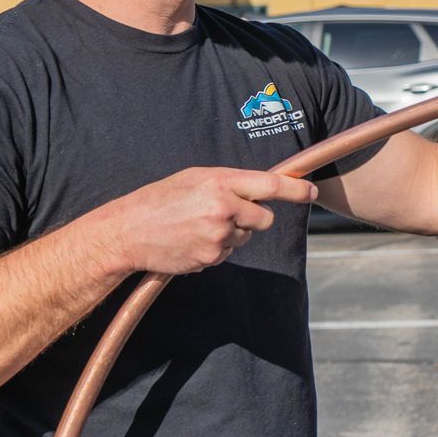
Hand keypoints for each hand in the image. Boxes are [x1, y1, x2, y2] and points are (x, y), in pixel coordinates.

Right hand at [99, 167, 316, 274]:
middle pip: (264, 219)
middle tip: (228, 213)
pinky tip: (191, 240)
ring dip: (231, 233)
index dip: (295, 190)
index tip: (310, 192)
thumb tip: (261, 189)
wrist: (127, 232)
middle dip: (254, 218)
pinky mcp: (211, 258)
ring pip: (244, 237)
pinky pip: (227, 253)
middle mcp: (223, 208)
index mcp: (220, 182)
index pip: (270, 186)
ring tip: (197, 225)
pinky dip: (215, 248)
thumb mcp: (195, 179)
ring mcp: (218, 236)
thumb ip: (229, 183)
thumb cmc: (160, 200)